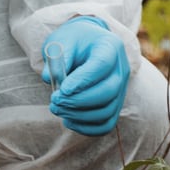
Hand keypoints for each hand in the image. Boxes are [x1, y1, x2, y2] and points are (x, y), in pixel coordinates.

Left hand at [42, 16, 129, 136]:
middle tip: (55, 101)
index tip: (62, 89)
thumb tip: (48, 78)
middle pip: (108, 91)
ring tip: (57, 109)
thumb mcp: (62, 41)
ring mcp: (122, 88)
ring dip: (79, 115)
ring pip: (107, 111)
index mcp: (110, 46)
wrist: (85, 45)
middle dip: (78, 101)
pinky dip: (87, 127)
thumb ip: (56, 59)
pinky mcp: (116, 104)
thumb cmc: (73, 42)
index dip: (82, 80)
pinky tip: (68, 119)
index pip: (102, 65)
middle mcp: (121, 68)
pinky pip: (107, 124)